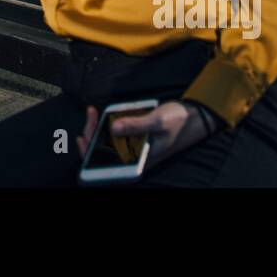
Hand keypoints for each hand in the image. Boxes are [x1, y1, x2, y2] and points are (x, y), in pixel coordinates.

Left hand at [75, 100, 216, 169]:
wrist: (194, 117)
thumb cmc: (178, 122)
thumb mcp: (157, 122)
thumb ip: (136, 125)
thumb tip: (113, 128)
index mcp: (140, 161)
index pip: (108, 165)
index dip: (91, 155)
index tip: (83, 137)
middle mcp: (135, 158)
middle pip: (104, 153)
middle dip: (92, 135)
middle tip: (91, 114)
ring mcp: (135, 149)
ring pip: (108, 143)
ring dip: (98, 129)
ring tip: (93, 112)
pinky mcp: (136, 140)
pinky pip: (117, 136)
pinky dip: (108, 126)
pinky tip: (103, 115)